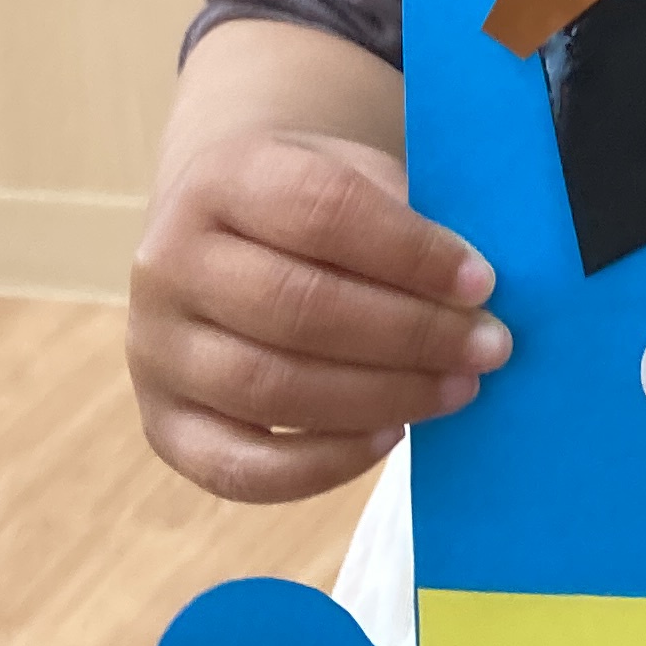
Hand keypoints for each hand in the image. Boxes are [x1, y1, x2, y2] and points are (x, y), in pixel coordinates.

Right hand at [128, 126, 510, 503]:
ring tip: (457, 390)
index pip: (321, 209)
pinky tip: (390, 436)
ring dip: (382, 396)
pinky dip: (323, 463)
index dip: (410, 251)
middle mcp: (170, 261)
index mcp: (225, 178)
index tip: (482, 282)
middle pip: (297, 305)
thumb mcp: (358, 180)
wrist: (228, 234)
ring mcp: (156, 348)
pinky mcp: (163, 423)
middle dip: (410, 333)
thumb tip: (480, 296)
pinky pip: (240, 466)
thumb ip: (409, 225)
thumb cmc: (316, 213)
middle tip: (489, 347)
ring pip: (270, 387)